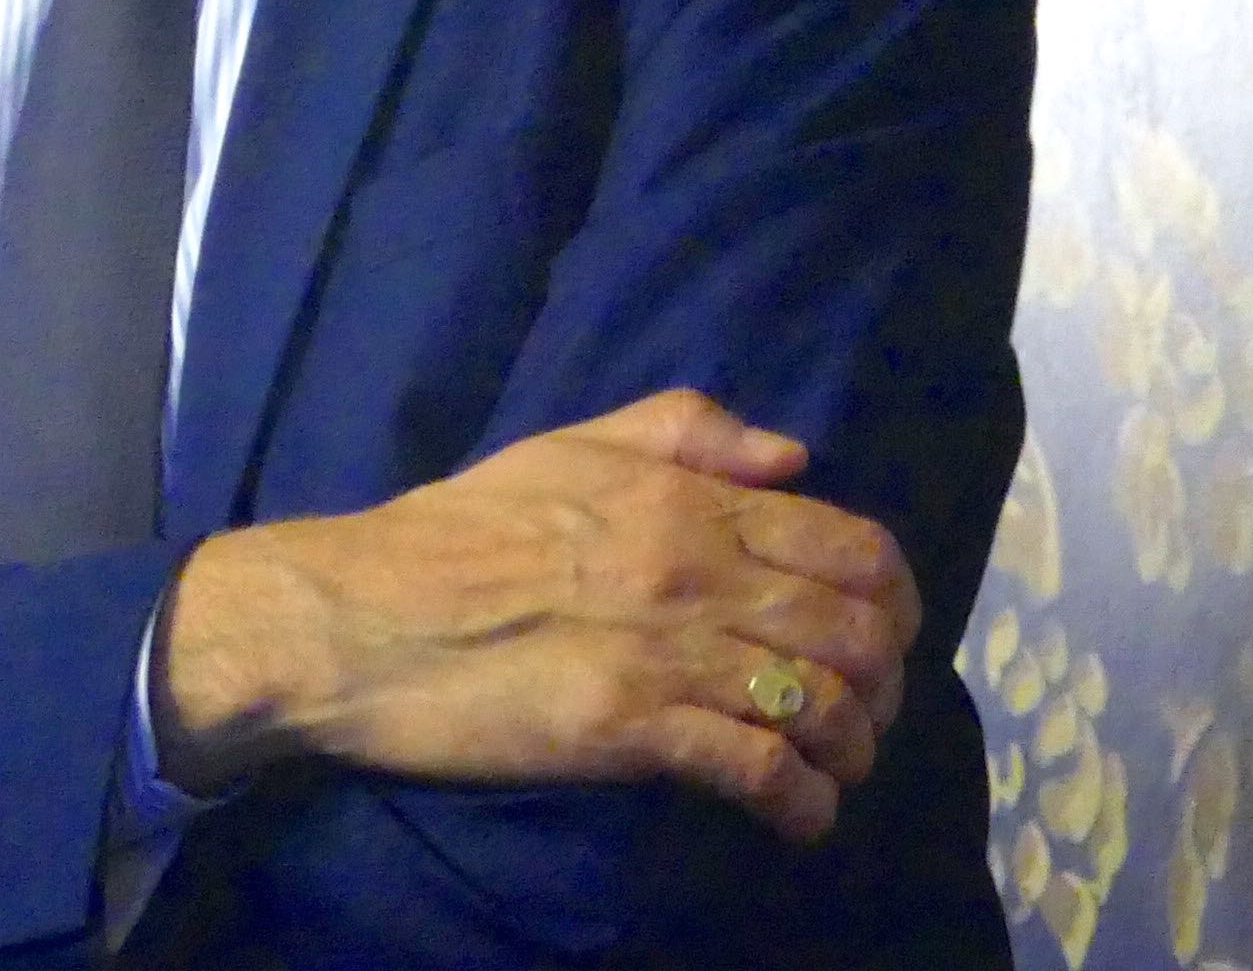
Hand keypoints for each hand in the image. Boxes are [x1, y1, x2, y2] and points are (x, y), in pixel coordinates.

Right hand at [150, 390, 918, 840]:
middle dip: (887, 682)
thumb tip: (796, 457)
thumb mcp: (579, 442)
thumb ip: (694, 433)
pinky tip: (803, 820)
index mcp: (694, 502)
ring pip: (818, 702)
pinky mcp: (627, 731)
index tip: (894, 634)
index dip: (895, 598)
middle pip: (853, 630)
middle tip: (876, 715)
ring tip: (842, 772)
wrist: (358, 614)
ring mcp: (668, 653)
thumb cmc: (459, 527)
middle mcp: (700, 572)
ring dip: (852, 748)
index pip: (851, 545)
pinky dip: (797, 800)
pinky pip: (750, 767)